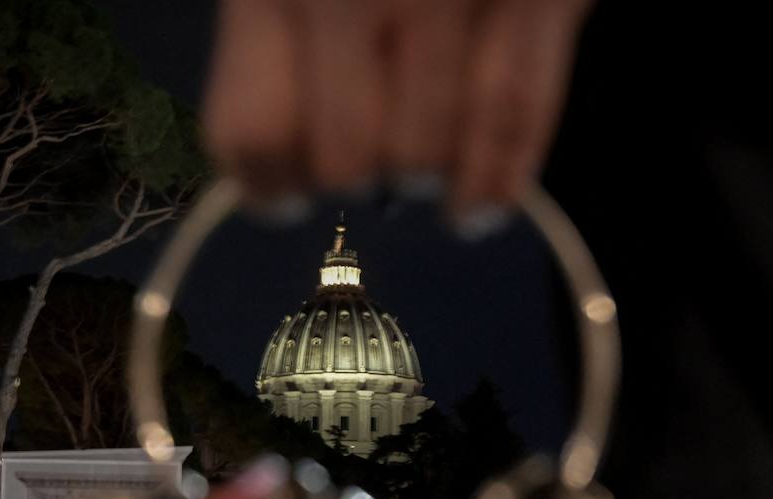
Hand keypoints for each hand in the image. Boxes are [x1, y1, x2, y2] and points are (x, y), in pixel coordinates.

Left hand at [203, 0, 592, 226]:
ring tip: (440, 203)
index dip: (265, 187)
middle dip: (353, 183)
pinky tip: (485, 204)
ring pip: (427, 153)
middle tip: (368, 177)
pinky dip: (500, 176)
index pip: (255, 132)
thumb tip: (264, 144)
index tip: (281, 199)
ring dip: (428, 191)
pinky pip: (517, 113)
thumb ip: (271, 20)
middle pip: (343, 158)